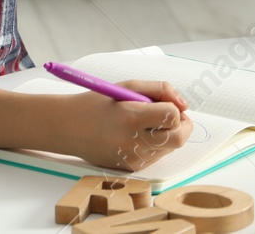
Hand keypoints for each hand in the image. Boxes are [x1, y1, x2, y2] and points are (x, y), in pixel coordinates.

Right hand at [64, 80, 193, 171]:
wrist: (69, 128)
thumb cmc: (99, 103)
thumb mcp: (128, 86)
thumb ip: (160, 90)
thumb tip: (184, 105)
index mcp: (131, 117)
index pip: (172, 116)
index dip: (176, 108)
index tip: (168, 103)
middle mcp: (133, 142)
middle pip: (178, 138)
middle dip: (182, 125)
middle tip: (171, 115)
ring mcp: (132, 159)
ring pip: (170, 148)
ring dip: (168, 134)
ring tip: (147, 123)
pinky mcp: (131, 168)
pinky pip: (157, 156)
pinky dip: (156, 145)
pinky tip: (138, 135)